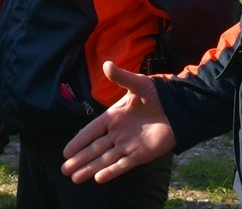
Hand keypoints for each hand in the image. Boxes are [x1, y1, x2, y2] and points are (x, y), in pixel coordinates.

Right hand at [61, 61, 175, 183]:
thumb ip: (121, 77)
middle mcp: (117, 133)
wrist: (177, 107)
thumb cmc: (157, 93)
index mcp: (114, 117)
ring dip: (90, 168)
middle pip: (94, 149)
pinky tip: (98, 179)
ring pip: (104, 159)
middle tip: (64, 170)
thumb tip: (106, 64)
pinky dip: (111, 172)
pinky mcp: (140, 154)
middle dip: (79, 159)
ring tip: (74, 178)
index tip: (66, 151)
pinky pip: (123, 165)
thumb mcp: (137, 83)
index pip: (91, 131)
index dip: (78, 141)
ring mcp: (128, 145)